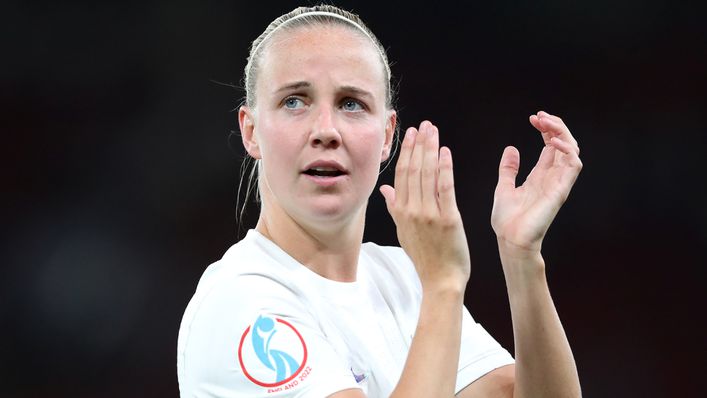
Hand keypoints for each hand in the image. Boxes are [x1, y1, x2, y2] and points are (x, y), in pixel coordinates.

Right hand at [380, 121, 469, 292]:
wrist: (440, 280)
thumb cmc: (425, 257)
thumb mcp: (404, 232)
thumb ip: (395, 208)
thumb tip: (385, 190)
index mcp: (401, 212)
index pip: (402, 175)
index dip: (406, 152)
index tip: (411, 134)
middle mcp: (412, 210)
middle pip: (413, 170)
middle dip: (418, 145)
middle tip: (424, 125)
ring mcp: (429, 214)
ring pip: (427, 175)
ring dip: (430, 150)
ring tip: (433, 132)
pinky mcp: (448, 219)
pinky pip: (445, 189)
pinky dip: (444, 168)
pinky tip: (445, 152)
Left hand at [491, 111, 582, 257]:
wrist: (510, 240)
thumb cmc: (507, 220)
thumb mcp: (504, 187)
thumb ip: (509, 169)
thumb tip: (511, 149)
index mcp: (540, 176)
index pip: (551, 146)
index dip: (546, 129)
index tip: (533, 118)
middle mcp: (552, 177)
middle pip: (564, 144)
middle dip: (555, 126)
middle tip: (540, 116)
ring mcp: (558, 183)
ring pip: (572, 150)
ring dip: (562, 132)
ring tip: (547, 123)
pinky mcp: (561, 190)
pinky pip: (573, 165)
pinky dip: (567, 149)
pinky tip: (552, 141)